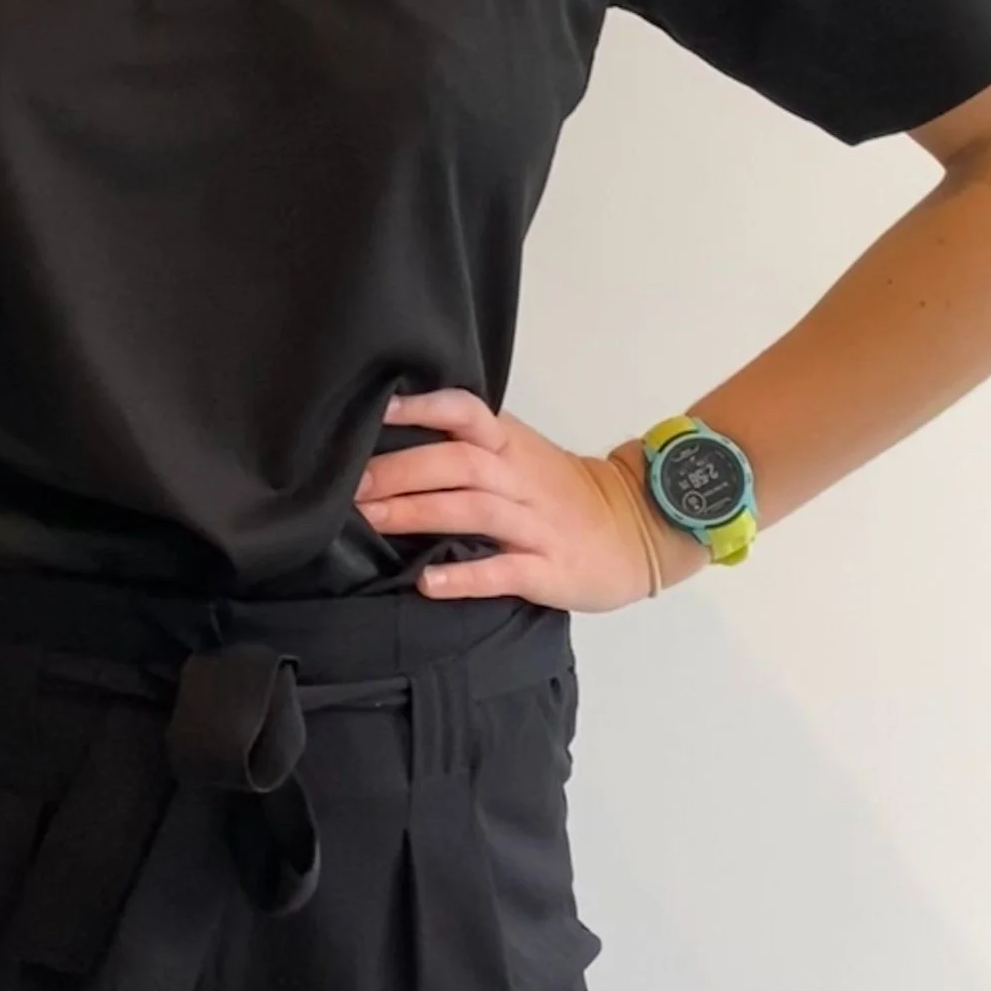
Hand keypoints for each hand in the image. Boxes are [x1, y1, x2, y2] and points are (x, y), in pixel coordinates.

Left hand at [355, 386, 698, 611]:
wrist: (638, 530)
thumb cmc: (563, 494)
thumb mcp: (522, 455)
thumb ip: (471, 443)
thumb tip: (394, 439)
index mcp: (512, 446)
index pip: (467, 412)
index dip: (424, 408)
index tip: (379, 411)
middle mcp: (521, 479)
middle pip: (459, 462)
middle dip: (401, 471)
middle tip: (352, 485)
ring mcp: (537, 525)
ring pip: (475, 510)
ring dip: (419, 513)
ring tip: (372, 520)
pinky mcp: (550, 570)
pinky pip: (505, 571)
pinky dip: (466, 576)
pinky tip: (428, 583)